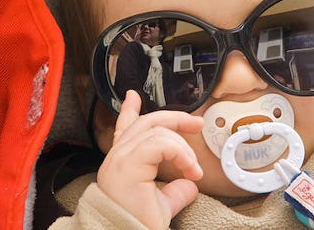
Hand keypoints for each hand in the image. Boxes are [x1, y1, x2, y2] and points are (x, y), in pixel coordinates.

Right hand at [97, 90, 203, 228]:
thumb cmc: (137, 225)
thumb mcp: (162, 203)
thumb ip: (174, 189)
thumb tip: (189, 184)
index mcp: (123, 163)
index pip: (125, 129)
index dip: (129, 111)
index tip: (133, 97)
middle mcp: (117, 157)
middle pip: (147, 123)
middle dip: (175, 118)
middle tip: (196, 123)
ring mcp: (120, 159)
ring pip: (157, 131)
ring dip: (183, 147)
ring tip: (193, 168)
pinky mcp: (127, 164)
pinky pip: (160, 143)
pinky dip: (180, 152)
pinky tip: (190, 168)